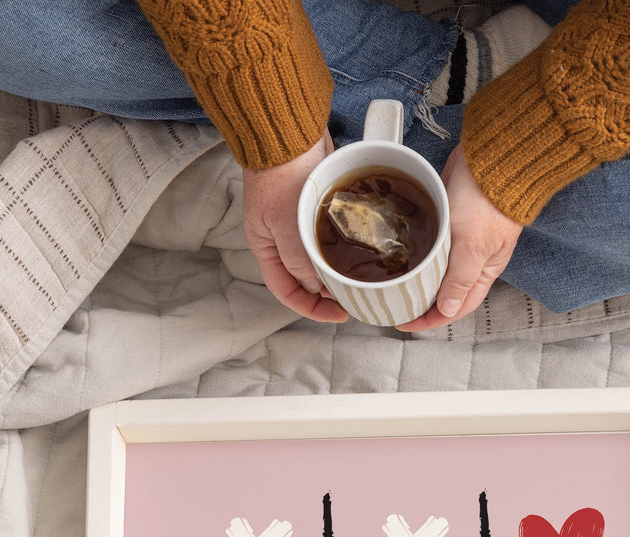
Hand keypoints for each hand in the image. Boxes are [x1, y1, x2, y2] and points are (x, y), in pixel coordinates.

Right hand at [241, 130, 347, 322]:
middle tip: (355, 296)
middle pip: (306, 278)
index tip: (338, 313)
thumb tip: (316, 287)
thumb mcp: (287, 226)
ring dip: (339, 268)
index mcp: (266, 247)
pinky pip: (332, 235)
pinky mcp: (317, 206)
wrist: (287, 130)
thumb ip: (301, 261)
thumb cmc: (280, 174)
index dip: (311, 308)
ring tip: (362, 276)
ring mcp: (299, 222)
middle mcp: (281, 239)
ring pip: (321, 257)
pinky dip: (346, 245)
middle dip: (329, 290)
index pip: (286, 291)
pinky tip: (363, 250)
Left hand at [398, 146, 522, 331]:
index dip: (431, 319)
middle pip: (444, 291)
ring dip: (418, 277)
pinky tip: (401, 254)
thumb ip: (459, 279)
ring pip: (436, 268)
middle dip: (422, 302)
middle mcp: (473, 259)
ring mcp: (460, 238)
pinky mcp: (449, 218)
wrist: (491, 155)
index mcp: (483, 271)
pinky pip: (431, 243)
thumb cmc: (488, 199)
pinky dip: (417, 251)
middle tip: (395, 305)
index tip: (406, 322)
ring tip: (395, 284)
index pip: (456, 306)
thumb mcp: (472, 246)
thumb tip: (448, 309)